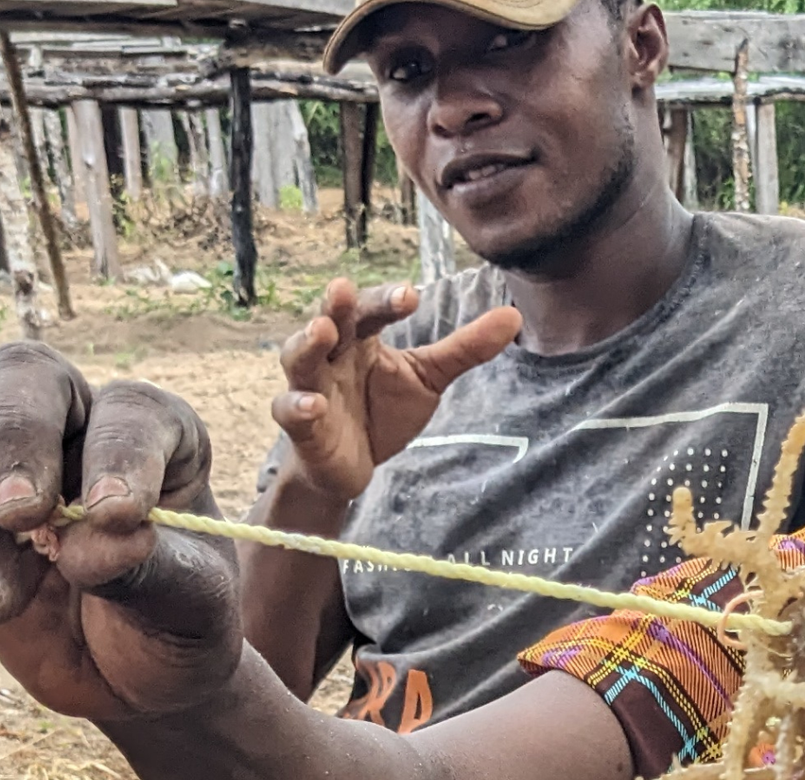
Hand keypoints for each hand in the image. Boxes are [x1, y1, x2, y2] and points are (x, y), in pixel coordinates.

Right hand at [0, 342, 241, 721]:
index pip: (132, 413)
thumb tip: (100, 542)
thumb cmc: (175, 627)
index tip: (122, 516)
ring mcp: (2, 462)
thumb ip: (154, 572)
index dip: (122, 453)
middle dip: (20, 445)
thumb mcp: (195, 611)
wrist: (133, 677)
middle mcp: (78, 428)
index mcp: (159, 437)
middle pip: (31, 383)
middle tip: (25, 517)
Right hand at [271, 278, 522, 502]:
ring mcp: (311, 387)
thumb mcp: (428, 378)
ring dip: (307, 344)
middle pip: (328, 321)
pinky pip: (289, 411)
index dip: (388, 301)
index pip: (372, 310)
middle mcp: (332, 355)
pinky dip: (298, 406)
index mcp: (361, 337)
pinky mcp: (301, 426)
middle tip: (344, 287)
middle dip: (335, 305)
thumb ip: (465, 349)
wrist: (351, 466)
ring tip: (322, 332)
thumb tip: (514, 316)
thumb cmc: (383, 411)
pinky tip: (313, 404)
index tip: (411, 295)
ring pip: (299, 357)